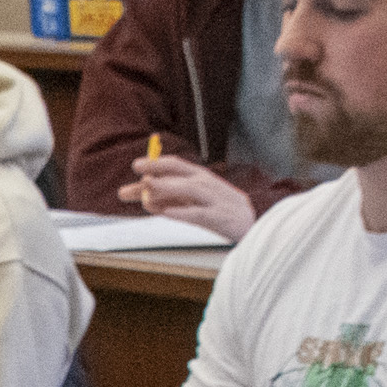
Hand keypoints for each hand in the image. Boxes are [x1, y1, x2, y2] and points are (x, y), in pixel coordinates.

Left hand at [122, 154, 254, 239]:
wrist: (250, 224)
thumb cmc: (218, 209)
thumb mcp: (194, 200)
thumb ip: (171, 198)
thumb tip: (144, 199)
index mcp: (199, 176)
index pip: (175, 164)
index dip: (156, 162)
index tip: (136, 166)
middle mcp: (205, 184)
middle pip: (179, 174)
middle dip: (158, 172)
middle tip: (138, 174)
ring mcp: (213, 199)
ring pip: (189, 189)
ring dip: (167, 188)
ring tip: (147, 189)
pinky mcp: (219, 217)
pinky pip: (199, 214)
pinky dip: (183, 212)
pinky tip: (167, 213)